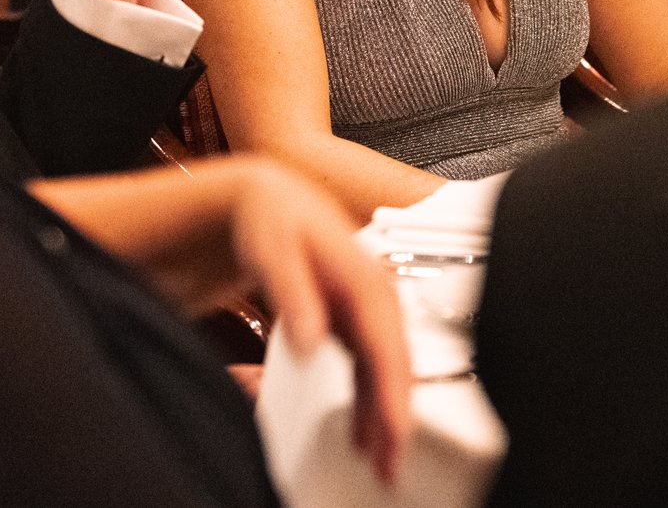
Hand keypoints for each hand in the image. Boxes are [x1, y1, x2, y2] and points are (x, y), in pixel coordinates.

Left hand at [226, 162, 410, 485]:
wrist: (269, 199)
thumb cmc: (274, 218)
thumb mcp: (275, 250)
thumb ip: (294, 296)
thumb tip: (312, 340)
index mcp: (364, 280)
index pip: (387, 346)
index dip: (394, 394)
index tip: (395, 432)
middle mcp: (374, 295)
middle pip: (394, 366)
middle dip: (397, 419)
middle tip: (391, 467)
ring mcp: (367, 309)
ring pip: (385, 372)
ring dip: (386, 416)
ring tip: (381, 462)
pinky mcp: (354, 320)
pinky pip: (370, 368)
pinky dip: (370, 401)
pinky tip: (363, 430)